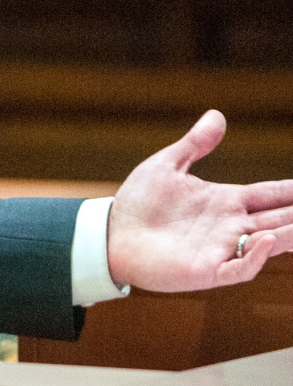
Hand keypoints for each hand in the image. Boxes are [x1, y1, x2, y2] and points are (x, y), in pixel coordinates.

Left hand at [107, 109, 292, 290]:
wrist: (112, 233)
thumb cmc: (139, 202)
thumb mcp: (168, 165)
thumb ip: (195, 144)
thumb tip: (218, 115)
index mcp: (224, 201)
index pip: (269, 195)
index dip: (291, 191)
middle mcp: (230, 225)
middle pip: (278, 219)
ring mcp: (221, 249)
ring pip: (268, 243)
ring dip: (289, 233)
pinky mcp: (207, 270)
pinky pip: (240, 267)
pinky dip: (256, 255)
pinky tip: (268, 239)